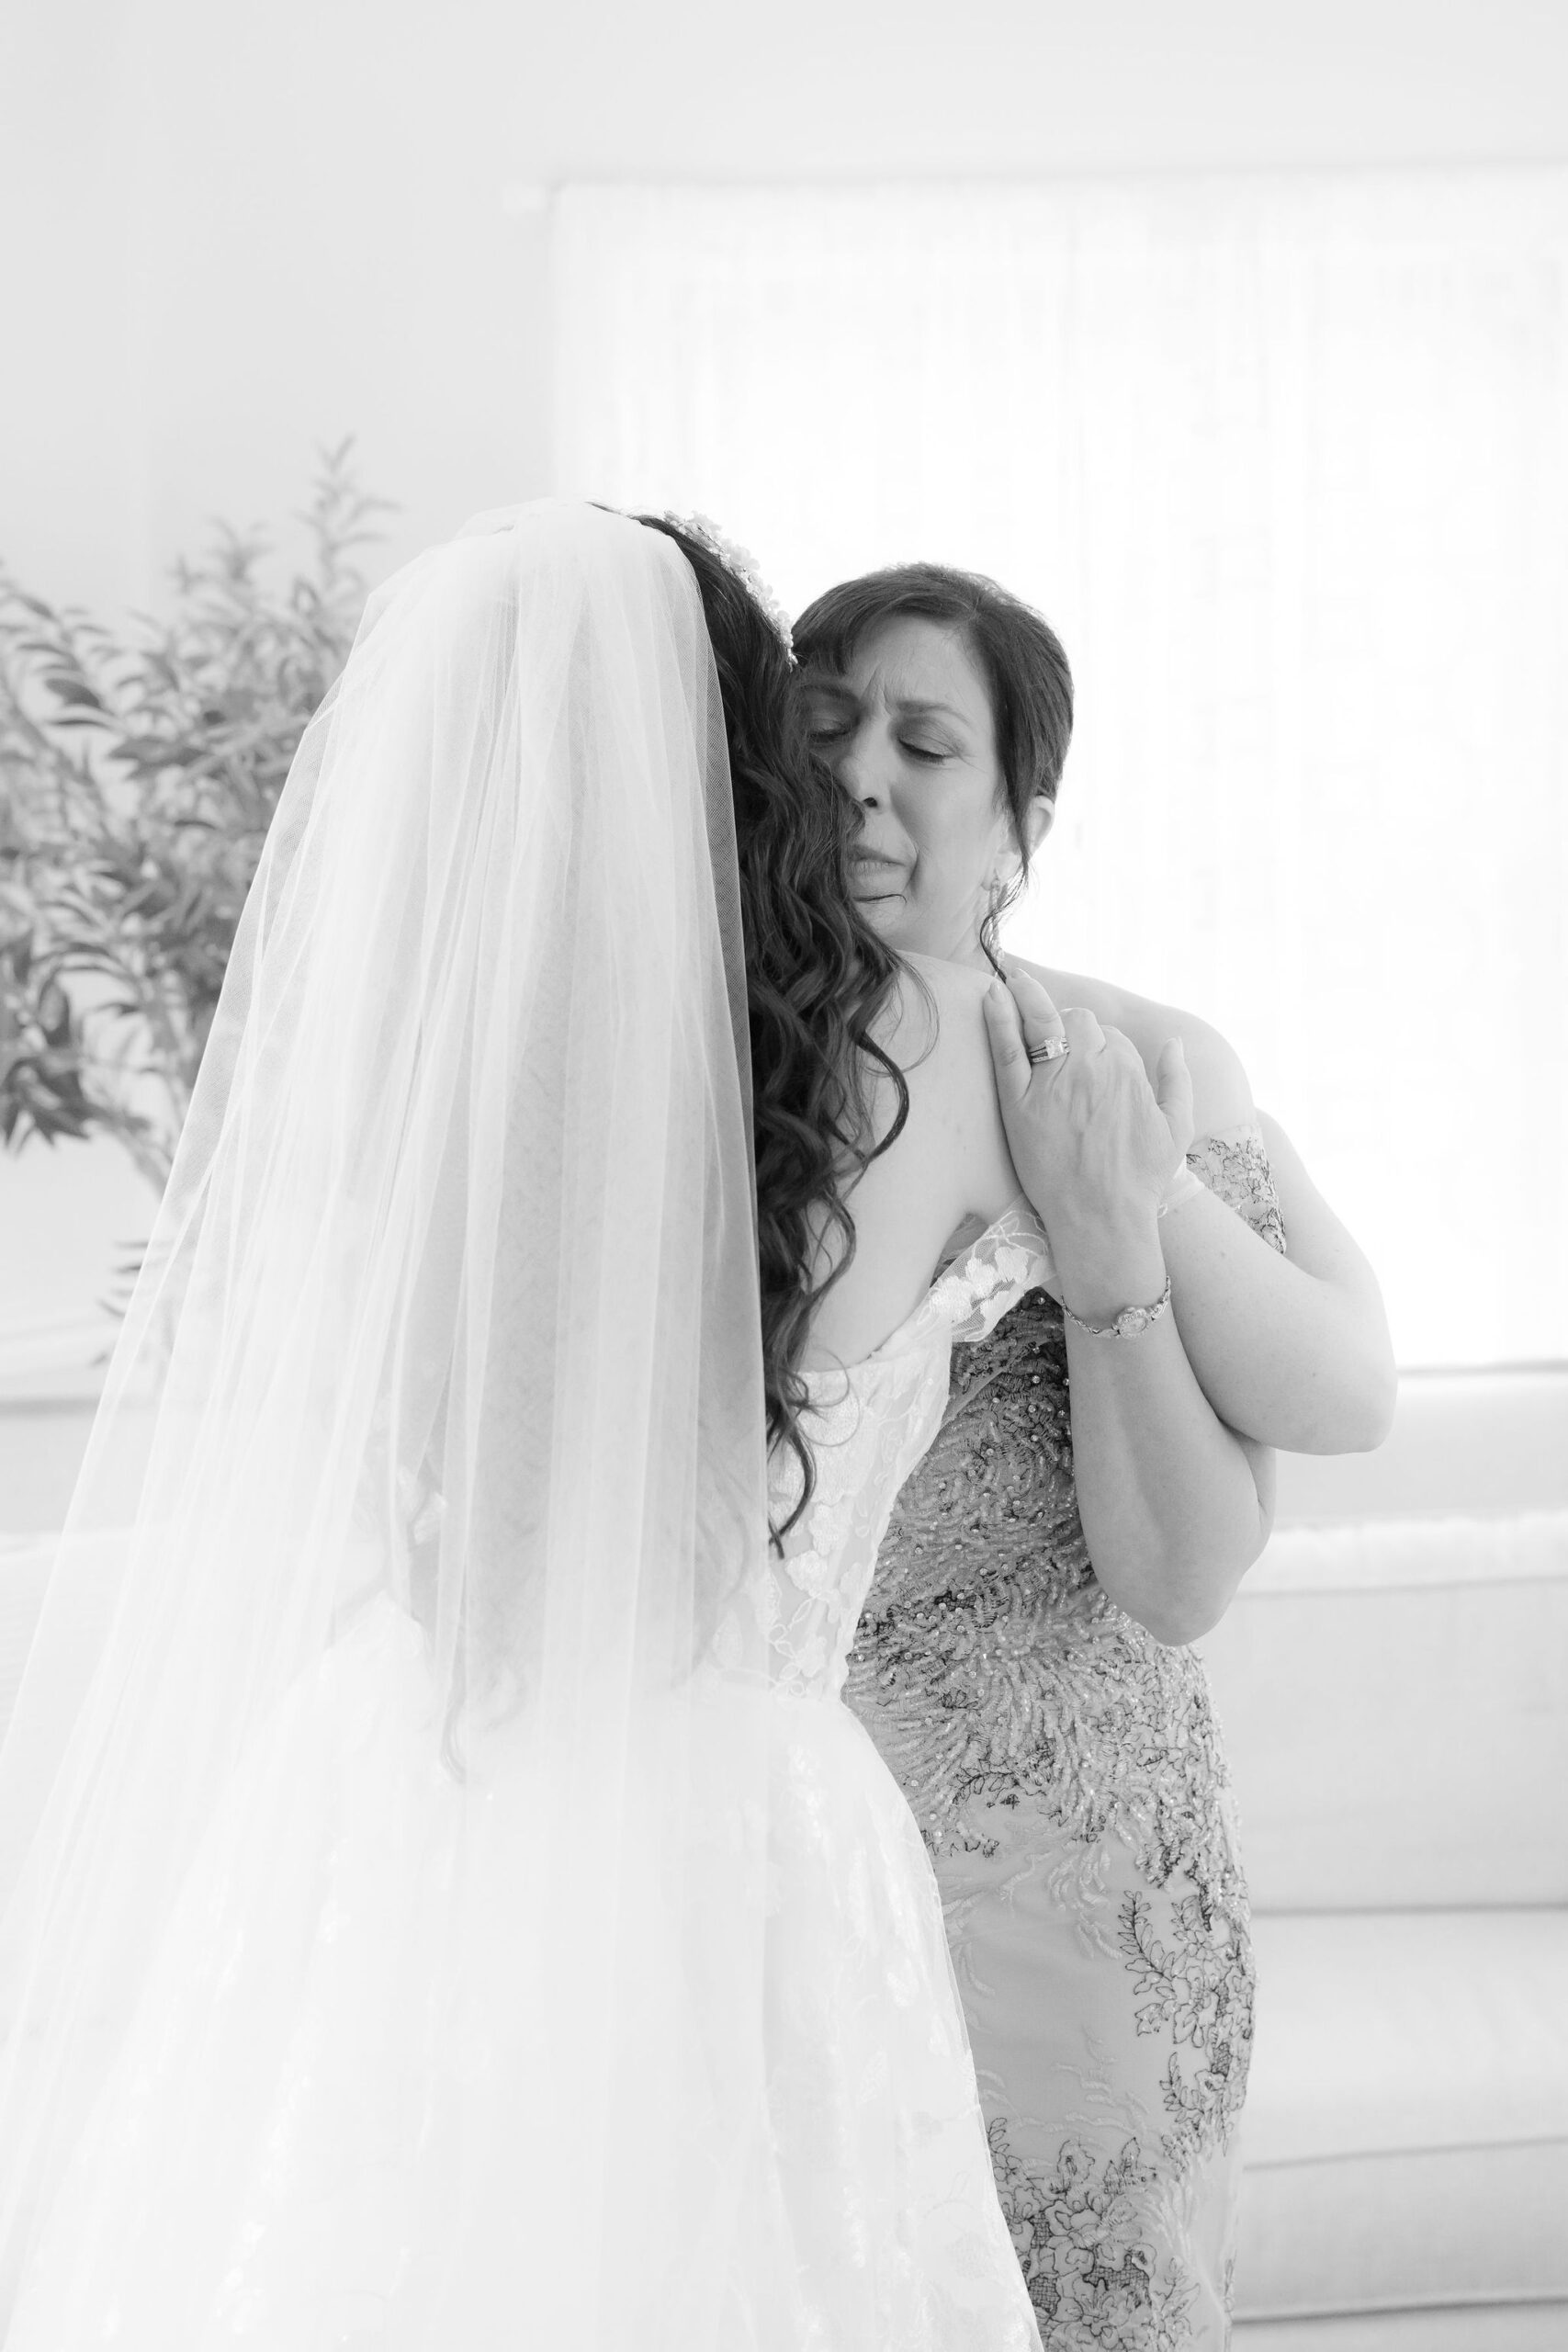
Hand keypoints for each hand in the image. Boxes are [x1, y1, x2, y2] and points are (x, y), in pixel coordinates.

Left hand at [981, 964, 1193, 1245]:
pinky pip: (1007, 1048)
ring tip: (1014, 977)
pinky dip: (998, 1017)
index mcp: (1127, 1070)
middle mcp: (1090, 1069)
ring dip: (1031, 997)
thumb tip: (1175, 1043)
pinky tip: (992, 992)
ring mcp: (1052, 1083)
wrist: (1101, 1217)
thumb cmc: (1141, 1178)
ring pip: (1044, 1023)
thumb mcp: (1178, 1127)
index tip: (1093, 1065)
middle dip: (1073, 1028)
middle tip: (1062, 1046)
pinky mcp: (1018, 1103)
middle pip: (1077, 1022)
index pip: (1108, 1036)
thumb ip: (1178, 1079)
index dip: (1101, 1049)